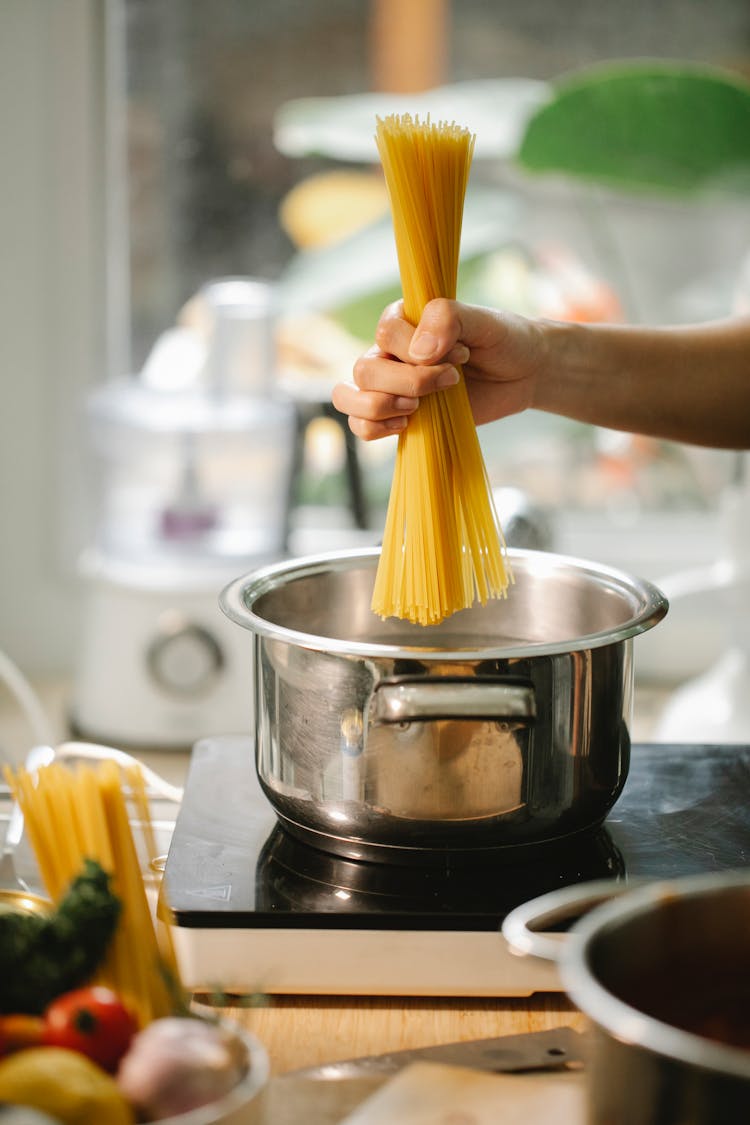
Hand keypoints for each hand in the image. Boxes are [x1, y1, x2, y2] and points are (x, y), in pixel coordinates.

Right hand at [332, 297, 546, 440]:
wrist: (523, 373)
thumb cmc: (503, 340)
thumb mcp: (484, 321)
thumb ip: (448, 319)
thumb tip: (418, 353)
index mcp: (403, 320)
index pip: (386, 334)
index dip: (418, 350)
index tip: (462, 354)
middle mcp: (389, 351)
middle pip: (365, 370)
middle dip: (408, 383)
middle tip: (450, 381)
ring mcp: (390, 385)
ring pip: (350, 398)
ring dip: (381, 407)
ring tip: (417, 408)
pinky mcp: (398, 414)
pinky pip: (361, 427)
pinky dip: (375, 429)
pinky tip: (407, 425)